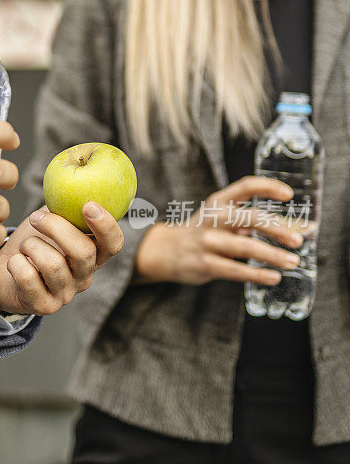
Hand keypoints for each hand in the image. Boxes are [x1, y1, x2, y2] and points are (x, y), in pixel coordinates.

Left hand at [0, 202, 123, 315]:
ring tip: (24, 245)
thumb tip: (74, 171)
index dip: (105, 226)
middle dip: (56, 228)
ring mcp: (65, 294)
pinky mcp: (43, 306)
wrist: (3, 272)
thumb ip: (65, 204)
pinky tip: (16, 263)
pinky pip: (28, 278)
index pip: (113, 244)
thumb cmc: (33, 241)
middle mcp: (84, 277)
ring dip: (31, 246)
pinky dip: (16, 264)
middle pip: (83, 252)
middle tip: (36, 218)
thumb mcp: (52, 220)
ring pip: (53, 264)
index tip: (88, 205)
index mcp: (93, 254)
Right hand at [134, 176, 303, 285]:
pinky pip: (235, 270)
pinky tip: (272, 277)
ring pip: (245, 247)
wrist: (165, 250)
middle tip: (297, 240)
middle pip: (249, 218)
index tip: (289, 195)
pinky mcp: (205, 264)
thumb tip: (294, 228)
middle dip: (277, 228)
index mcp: (218, 202)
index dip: (268, 187)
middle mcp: (212, 219)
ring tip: (292, 261)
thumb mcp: (220, 217)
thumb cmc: (202, 232)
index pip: (246, 186)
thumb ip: (249, 220)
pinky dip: (256, 274)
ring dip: (272, 255)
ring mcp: (207, 242)